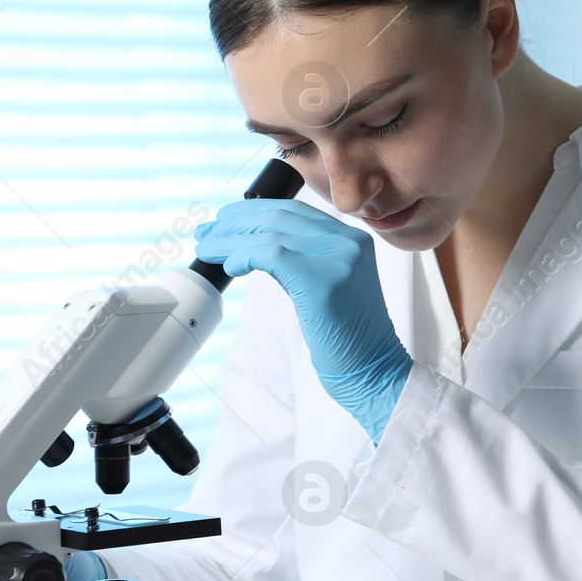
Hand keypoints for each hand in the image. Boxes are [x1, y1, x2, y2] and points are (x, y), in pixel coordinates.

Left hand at [194, 198, 412, 442]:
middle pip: (280, 215)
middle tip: (206, 232)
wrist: (375, 369)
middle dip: (235, 221)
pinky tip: (230, 267)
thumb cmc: (348, 336)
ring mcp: (339, 258)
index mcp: (352, 239)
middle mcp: (349, 241)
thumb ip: (306, 259)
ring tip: (207, 249)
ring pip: (270, 233)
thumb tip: (254, 246)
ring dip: (230, 240)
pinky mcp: (322, 281)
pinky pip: (272, 255)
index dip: (254, 212)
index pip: (294, 211)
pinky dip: (243, 256)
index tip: (225, 221)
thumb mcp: (330, 284)